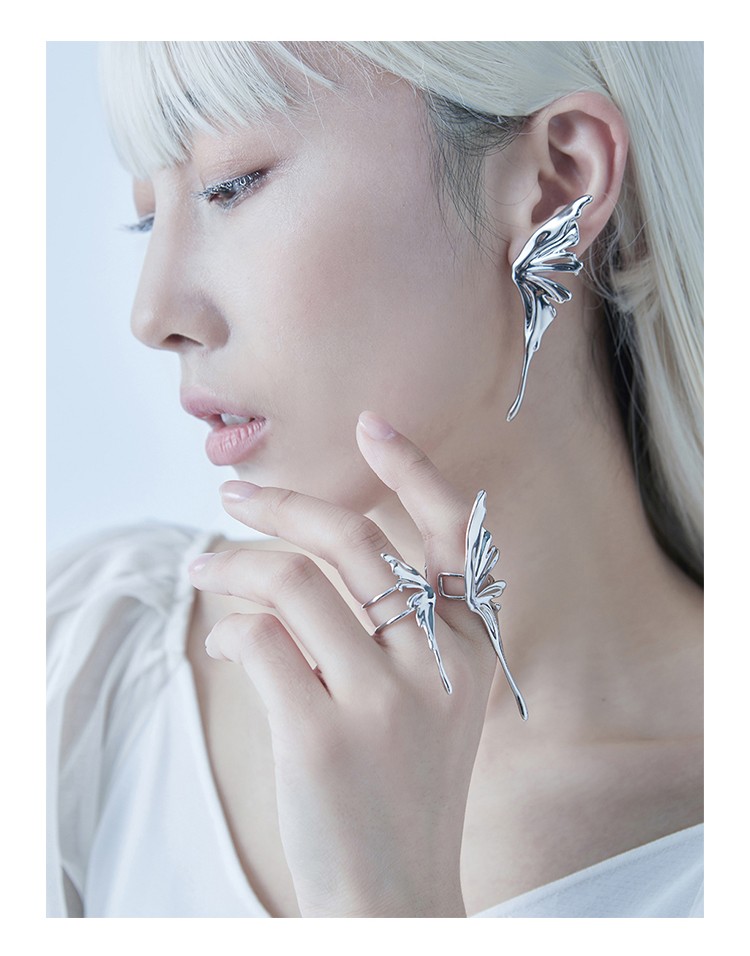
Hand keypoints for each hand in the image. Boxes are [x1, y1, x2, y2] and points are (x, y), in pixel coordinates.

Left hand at [188, 411, 498, 916]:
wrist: (393, 890)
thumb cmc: (401, 783)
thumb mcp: (429, 698)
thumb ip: (393, 627)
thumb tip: (301, 557)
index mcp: (468, 645)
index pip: (451, 533)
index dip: (413, 470)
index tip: (371, 425)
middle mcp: (435, 663)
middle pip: (350, 541)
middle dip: (281, 503)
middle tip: (233, 496)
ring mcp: (383, 701)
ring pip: (293, 583)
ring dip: (234, 564)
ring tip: (202, 568)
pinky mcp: (324, 738)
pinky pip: (260, 643)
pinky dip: (231, 629)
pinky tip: (227, 642)